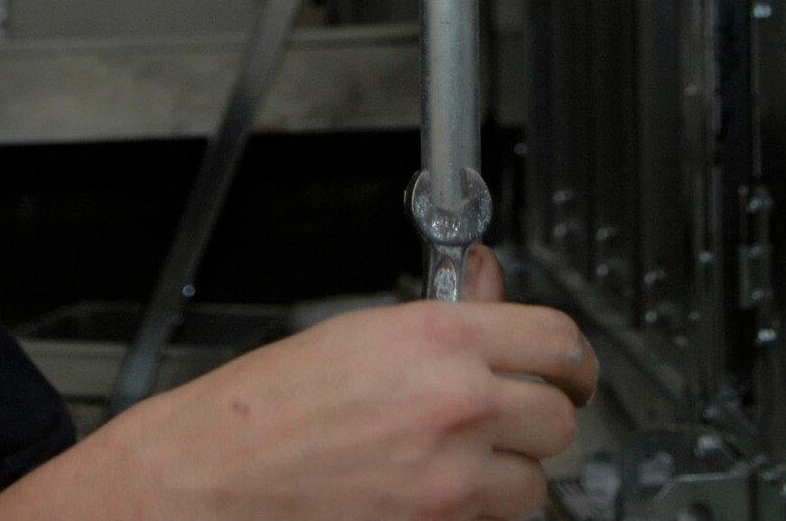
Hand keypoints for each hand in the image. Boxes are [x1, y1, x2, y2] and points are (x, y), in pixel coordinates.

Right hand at [94, 246, 592, 520]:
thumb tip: (488, 286)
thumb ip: (444, 312)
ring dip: (510, 472)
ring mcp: (454, 479)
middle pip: (560, 415)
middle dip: (538, 415)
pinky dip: (478, 512)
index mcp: (437, 339)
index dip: (570, 356)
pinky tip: (433, 491)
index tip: (568, 367)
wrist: (216, 478)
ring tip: (457, 457)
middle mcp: (457, 406)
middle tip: (508, 412)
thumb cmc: (265, 407)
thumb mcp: (358, 331)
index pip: (557, 339)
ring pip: (537, 481)